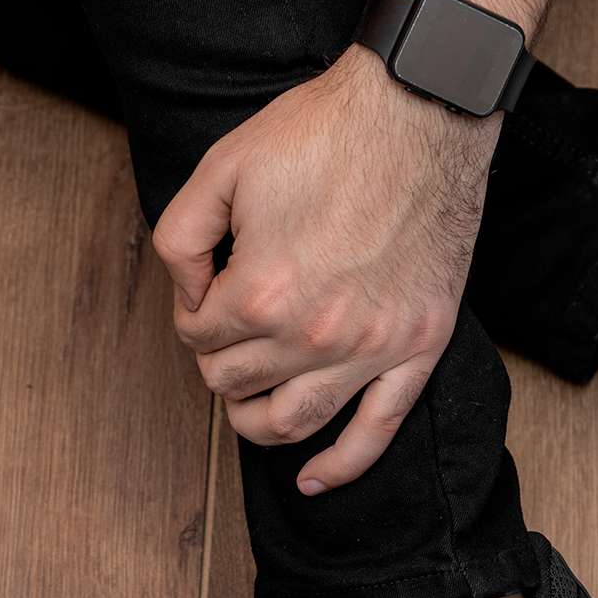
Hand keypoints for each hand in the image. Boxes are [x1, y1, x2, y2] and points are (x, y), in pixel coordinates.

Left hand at [152, 45, 501, 493]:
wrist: (418, 114)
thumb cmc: (326, 134)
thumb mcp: (223, 166)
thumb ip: (179, 238)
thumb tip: (184, 296)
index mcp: (262, 292)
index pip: (200, 337)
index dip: (192, 317)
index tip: (205, 297)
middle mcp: (315, 335)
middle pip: (236, 383)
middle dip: (218, 360)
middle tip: (226, 334)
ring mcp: (372, 348)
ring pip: (293, 421)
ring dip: (255, 423)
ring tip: (246, 407)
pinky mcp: (417, 349)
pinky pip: (378, 430)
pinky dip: (341, 465)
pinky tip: (312, 482)